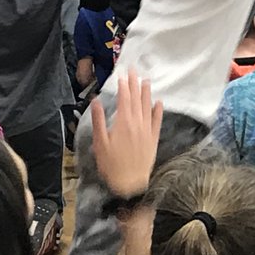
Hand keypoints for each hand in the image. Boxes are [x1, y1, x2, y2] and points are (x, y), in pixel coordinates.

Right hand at [92, 68, 163, 197]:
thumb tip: (96, 102)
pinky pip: (157, 121)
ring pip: (148, 107)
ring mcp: (147, 130)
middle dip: (135, 84)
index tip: (123, 74)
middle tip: (134, 70)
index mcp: (123, 122)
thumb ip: (99, 120)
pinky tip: (159, 102)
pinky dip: (158, 110)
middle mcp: (138, 123)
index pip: (125, 98)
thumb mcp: (100, 143)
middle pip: (136, 99)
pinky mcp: (153, 138)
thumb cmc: (111, 165)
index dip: (124, 85)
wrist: (130, 184)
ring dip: (147, 93)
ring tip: (146, 81)